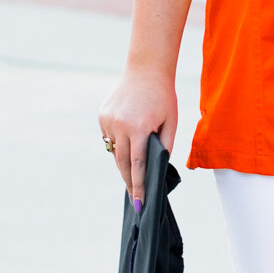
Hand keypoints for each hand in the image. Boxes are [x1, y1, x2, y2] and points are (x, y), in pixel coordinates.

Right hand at [99, 63, 177, 204]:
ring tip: (132, 174)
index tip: (139, 203)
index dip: (139, 186)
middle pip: (122, 162)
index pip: (137, 165)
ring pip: (114, 151)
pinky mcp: (102, 115)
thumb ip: (165, 147)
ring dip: (123, 162)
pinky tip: (127, 144)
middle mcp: (120, 125)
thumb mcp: (171, 122)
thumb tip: (158, 168)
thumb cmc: (164, 97)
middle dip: (129, 181)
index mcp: (139, 128)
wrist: (146, 69)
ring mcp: (108, 120)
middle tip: (135, 198)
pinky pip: (109, 137)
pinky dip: (118, 144)